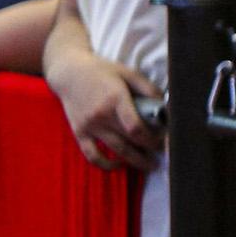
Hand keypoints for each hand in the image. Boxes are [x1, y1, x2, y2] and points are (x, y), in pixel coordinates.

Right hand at [47, 46, 162, 171]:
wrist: (70, 73)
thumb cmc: (103, 71)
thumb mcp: (128, 73)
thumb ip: (148, 89)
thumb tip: (165, 107)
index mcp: (115, 99)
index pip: (136, 127)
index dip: (153, 138)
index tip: (164, 139)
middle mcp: (101, 115)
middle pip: (129, 141)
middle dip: (149, 151)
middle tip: (162, 153)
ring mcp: (89, 126)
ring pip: (115, 151)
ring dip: (135, 161)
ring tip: (149, 164)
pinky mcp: (79, 133)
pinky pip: (92, 155)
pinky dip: (106, 165)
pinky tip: (119, 165)